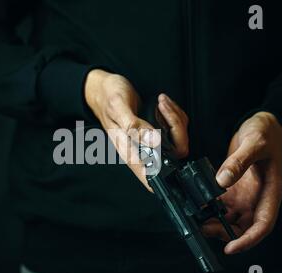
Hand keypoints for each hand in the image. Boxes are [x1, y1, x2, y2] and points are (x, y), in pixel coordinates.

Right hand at [84, 69, 188, 189]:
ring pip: (177, 139)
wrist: (103, 89)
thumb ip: (133, 126)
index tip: (173, 161)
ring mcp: (150, 139)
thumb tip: (152, 140)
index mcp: (129, 149)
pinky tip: (163, 105)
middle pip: (173, 152)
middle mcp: (141, 147)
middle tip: (165, 110)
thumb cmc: (107, 98)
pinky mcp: (155, 129)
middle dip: (177, 128)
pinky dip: (173, 114)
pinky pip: (175, 127)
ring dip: (175, 117)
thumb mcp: (118, 108)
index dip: (166, 174)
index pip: (151, 173)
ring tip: (161, 103)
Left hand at [202, 112, 281, 253]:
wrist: (259, 125)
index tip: (232, 247)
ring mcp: (244, 195)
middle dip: (225, 233)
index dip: (248, 239)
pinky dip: (209, 210)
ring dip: (215, 223)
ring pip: (230, 219)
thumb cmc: (265, 133)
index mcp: (271, 192)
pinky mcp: (232, 190)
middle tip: (205, 228)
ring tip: (197, 219)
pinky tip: (197, 206)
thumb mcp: (254, 143)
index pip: (263, 224)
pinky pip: (221, 206)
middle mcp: (257, 198)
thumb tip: (222, 180)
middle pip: (244, 227)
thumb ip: (239, 161)